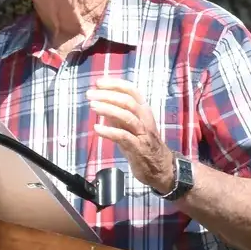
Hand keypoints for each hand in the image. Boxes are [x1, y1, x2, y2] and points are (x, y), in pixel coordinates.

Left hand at [89, 77, 176, 194]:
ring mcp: (142, 133)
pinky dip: (109, 131)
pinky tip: (97, 128)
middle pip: (127, 101)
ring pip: (127, 116)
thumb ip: (118, 113)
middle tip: (90, 94)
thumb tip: (101, 100)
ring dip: (108, 109)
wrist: (160, 167)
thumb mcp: (131, 125)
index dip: (115, 84)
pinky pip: (123, 136)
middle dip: (108, 95)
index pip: (131, 90)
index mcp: (144, 110)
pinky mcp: (138, 148)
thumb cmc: (143, 144)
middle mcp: (145, 118)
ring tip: (92, 106)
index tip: (99, 82)